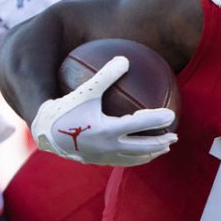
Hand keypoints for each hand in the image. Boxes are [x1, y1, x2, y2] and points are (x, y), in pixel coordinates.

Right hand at [30, 56, 177, 165]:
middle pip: (143, 147)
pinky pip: (124, 161)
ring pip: (135, 158)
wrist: (45, 134)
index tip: (172, 115)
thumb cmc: (65, 109)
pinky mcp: (99, 162)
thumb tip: (124, 59)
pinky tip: (141, 153)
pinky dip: (137, 158)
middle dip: (161, 142)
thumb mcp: (85, 91)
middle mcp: (108, 147)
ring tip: (164, 149)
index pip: (140, 125)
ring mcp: (105, 157)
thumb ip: (105, 75)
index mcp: (107, 130)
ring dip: (151, 154)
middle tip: (175, 136)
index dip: (158, 120)